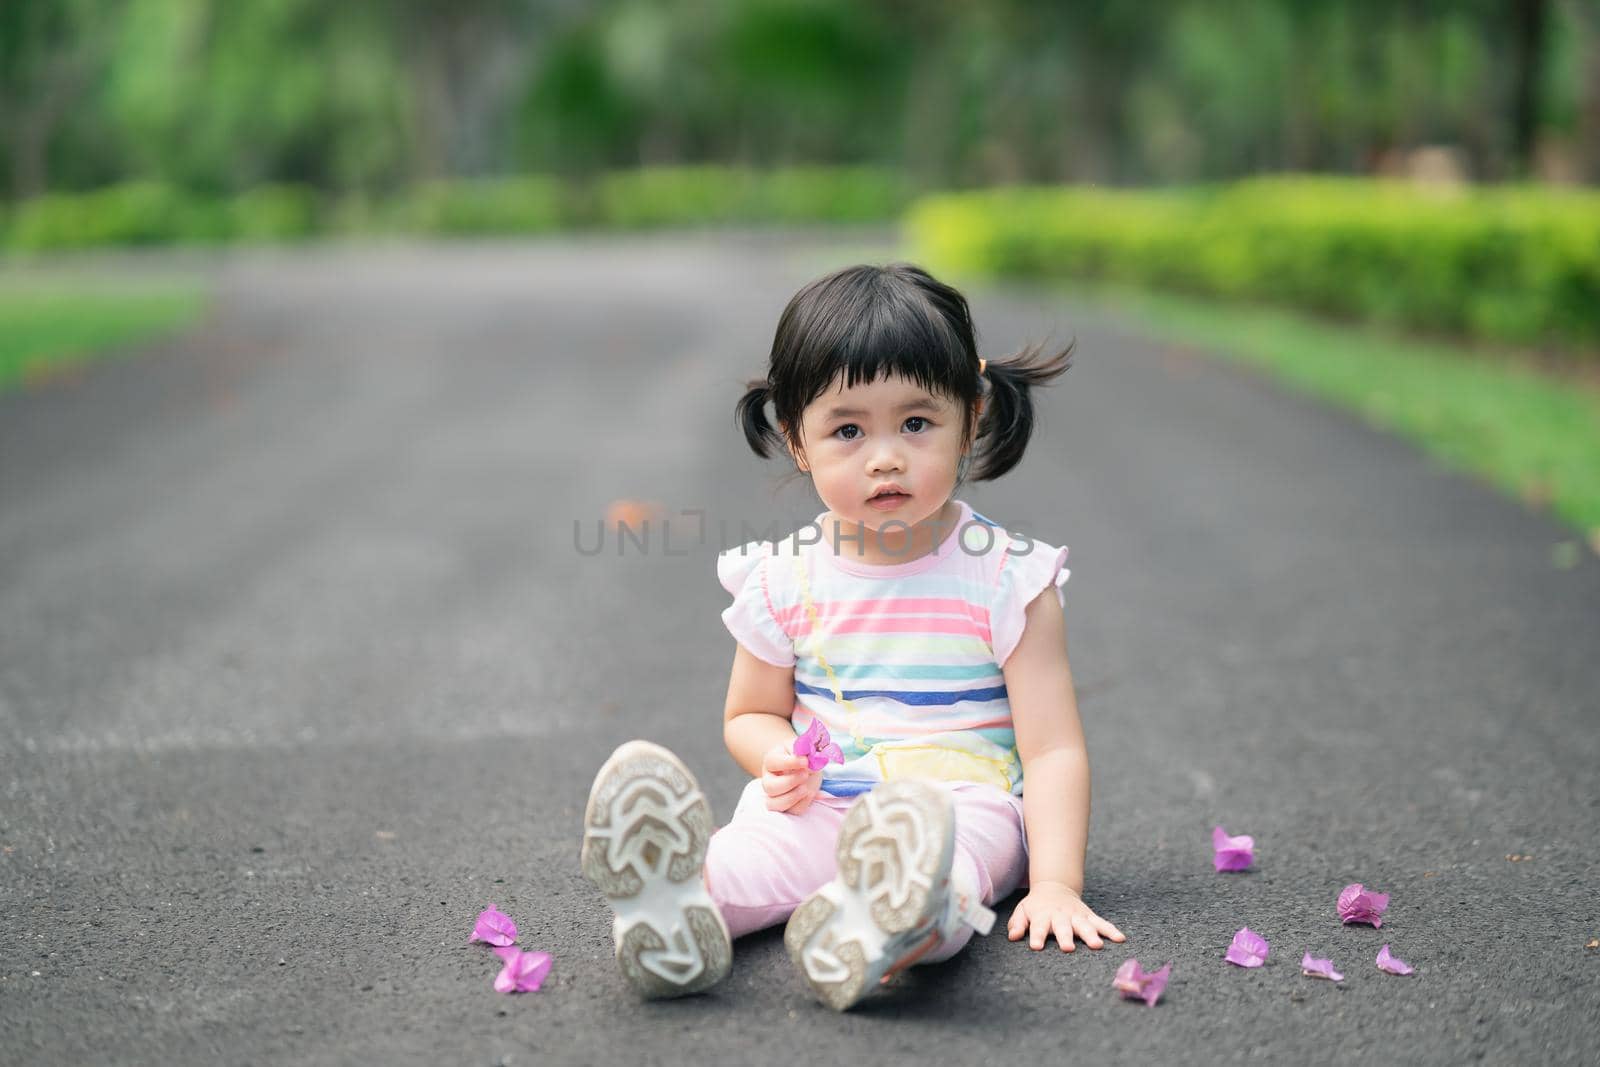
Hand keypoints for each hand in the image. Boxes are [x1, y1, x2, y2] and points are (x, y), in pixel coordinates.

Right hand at [761, 741, 822, 813]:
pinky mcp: (788, 807)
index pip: (772, 762)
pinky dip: (802, 803)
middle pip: (769, 787)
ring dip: (792, 797)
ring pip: (774, 804)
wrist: (808, 767)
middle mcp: (769, 779)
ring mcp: (776, 795)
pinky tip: (810, 792)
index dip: (789, 762)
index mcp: (771, 761)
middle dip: (789, 782)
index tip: (805, 761)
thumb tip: (805, 759)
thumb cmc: (803, 756)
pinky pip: (792, 811)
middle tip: (805, 774)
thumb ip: (803, 749)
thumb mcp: (803, 747)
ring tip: (806, 788)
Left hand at [1007, 881, 1125, 951]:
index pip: (1039, 927)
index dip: (1037, 936)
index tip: (1036, 946)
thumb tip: (1013, 937)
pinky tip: (1120, 938)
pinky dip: (1111, 930)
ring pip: (1085, 925)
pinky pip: (1102, 923)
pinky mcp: (1089, 916)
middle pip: (1063, 927)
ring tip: (1097, 945)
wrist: (1054, 887)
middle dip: (1066, 937)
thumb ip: (1018, 924)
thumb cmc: (1037, 906)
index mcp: (1043, 915)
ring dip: (1091, 935)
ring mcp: (1077, 916)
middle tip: (1068, 948)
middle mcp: (1061, 915)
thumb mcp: (1023, 911)